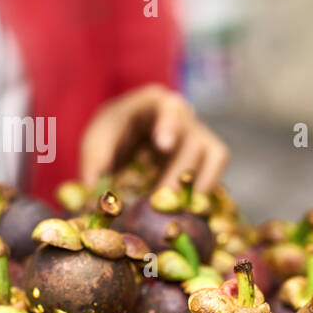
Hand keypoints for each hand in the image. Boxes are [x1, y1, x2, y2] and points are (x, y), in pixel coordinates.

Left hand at [80, 85, 229, 195]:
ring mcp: (199, 134)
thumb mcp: (97, 139)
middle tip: (159, 198)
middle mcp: (183, 115)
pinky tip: (186, 209)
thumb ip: (97, 158)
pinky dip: (205, 190)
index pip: (168, 107)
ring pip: (213, 154)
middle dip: (178, 171)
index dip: (169, 125)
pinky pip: (216, 172)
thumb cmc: (112, 133)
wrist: (126, 139)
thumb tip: (96, 186)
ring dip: (196, 183)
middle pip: (192, 138)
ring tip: (174, 209)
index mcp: (155, 102)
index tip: (164, 146)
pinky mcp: (207, 157)